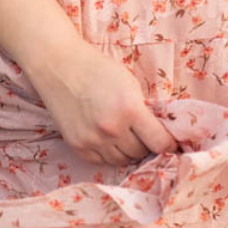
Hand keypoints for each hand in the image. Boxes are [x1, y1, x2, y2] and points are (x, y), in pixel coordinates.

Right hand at [27, 39, 179, 167]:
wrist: (59, 66)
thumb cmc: (98, 70)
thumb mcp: (130, 84)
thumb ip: (144, 111)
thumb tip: (159, 135)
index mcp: (129, 108)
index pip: (159, 142)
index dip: (168, 144)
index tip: (169, 143)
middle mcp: (111, 128)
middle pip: (140, 153)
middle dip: (145, 145)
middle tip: (142, 134)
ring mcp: (92, 140)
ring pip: (121, 160)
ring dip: (126, 150)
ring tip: (123, 134)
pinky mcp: (77, 146)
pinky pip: (101, 161)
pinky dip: (107, 153)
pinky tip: (105, 137)